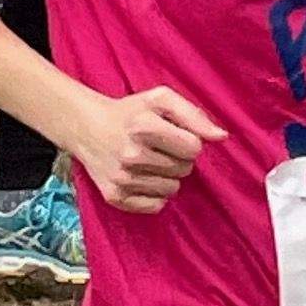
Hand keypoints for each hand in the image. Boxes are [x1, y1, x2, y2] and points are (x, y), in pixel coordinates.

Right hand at [71, 84, 225, 213]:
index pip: (194, 148)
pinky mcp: (115, 196)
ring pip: (172, 189)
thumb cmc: (129, 112)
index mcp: (143, 126)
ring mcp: (122, 177)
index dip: (187, 141)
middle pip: (184, 170)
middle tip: (157, 147)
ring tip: (147, 161)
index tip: (172, 135)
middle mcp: (131, 153)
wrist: (84, 126)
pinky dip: (154, 194)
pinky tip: (140, 177)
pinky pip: (156, 206)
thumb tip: (221, 137)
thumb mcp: (159, 100)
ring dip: (165, 176)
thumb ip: (194, 114)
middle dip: (177, 158)